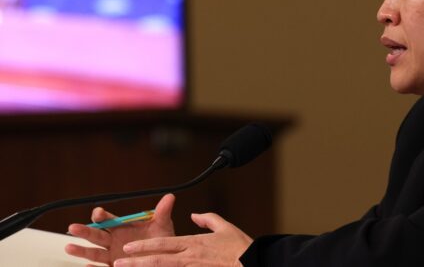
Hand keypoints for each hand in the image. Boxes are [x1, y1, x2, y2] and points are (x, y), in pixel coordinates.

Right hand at [65, 193, 175, 265]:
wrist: (165, 259)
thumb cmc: (161, 241)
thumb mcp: (163, 226)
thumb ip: (163, 213)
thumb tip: (170, 197)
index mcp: (122, 227)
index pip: (108, 219)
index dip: (101, 215)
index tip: (98, 214)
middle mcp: (114, 241)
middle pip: (96, 235)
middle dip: (84, 231)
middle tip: (72, 227)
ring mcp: (112, 256)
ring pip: (94, 253)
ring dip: (81, 250)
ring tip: (68, 247)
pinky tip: (85, 266)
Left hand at [113, 212, 252, 266]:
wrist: (252, 262)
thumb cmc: (240, 246)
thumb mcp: (224, 226)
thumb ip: (207, 218)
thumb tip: (194, 214)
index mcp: (194, 242)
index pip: (163, 243)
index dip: (144, 245)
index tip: (128, 248)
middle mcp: (190, 257)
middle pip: (157, 260)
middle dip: (136, 262)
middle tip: (118, 263)